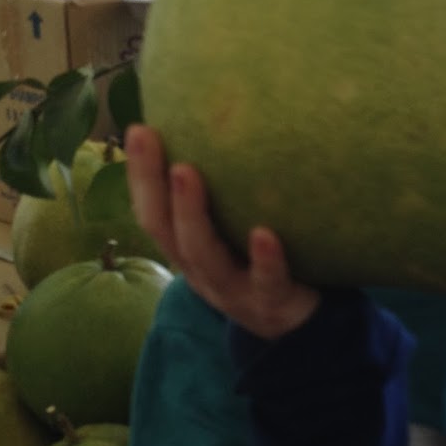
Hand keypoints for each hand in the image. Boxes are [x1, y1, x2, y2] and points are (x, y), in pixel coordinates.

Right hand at [124, 124, 319, 340]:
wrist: (306, 329)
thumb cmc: (267, 266)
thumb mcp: (238, 230)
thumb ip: (230, 190)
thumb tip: (224, 116)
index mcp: (189, 252)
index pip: (152, 212)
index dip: (140, 174)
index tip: (140, 128)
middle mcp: (202, 272)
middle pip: (166, 231)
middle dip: (152, 183)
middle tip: (147, 136)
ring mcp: (235, 292)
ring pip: (204, 257)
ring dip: (191, 214)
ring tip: (186, 173)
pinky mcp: (272, 305)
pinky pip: (267, 282)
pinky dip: (265, 259)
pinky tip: (265, 234)